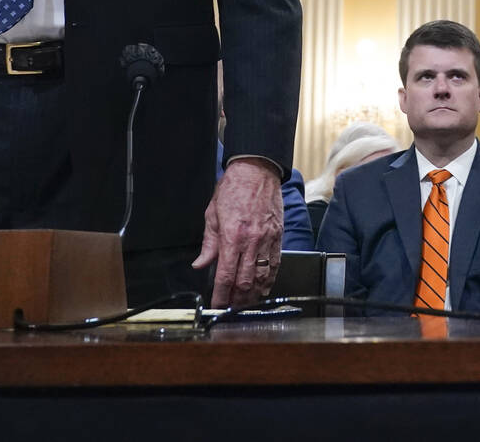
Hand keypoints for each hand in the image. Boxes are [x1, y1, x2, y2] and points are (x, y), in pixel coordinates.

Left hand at [193, 157, 283, 308]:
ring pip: (262, 277)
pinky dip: (270, 280)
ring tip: (246, 305)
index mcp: (231, 236)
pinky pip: (275, 264)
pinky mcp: (279, 236)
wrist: (258, 170)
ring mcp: (267, 239)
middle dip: (237, 300)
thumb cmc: (233, 188)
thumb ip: (208, 243)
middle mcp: (251, 241)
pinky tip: (264, 289)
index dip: (220, 295)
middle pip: (245, 281)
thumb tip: (200, 264)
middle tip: (231, 310)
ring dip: (254, 295)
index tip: (217, 305)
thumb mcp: (212, 213)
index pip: (225, 275)